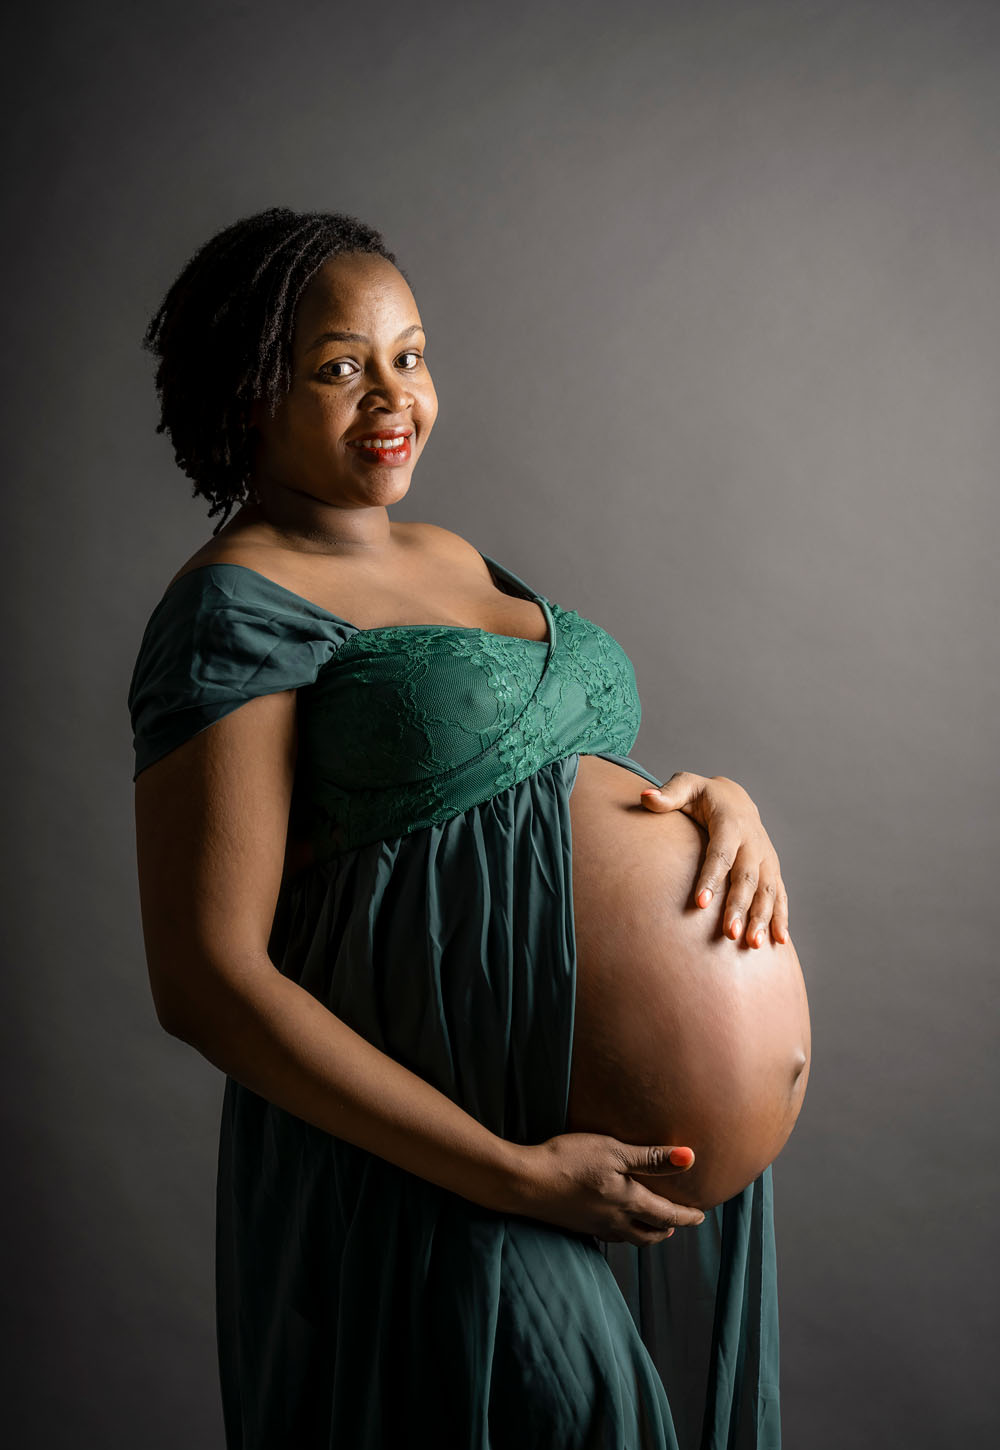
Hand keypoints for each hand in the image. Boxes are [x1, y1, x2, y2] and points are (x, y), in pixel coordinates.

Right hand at [510, 1134, 705, 1246]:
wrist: (524, 1182)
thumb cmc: (568, 1160)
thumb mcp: (613, 1150)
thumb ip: (650, 1157)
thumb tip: (690, 1158)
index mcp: (628, 1203)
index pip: (666, 1215)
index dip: (686, 1216)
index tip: (700, 1217)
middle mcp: (614, 1220)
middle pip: (649, 1234)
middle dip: (666, 1230)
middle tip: (677, 1224)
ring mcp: (592, 1225)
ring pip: (628, 1237)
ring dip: (645, 1234)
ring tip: (651, 1226)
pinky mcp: (575, 1223)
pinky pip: (608, 1234)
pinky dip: (621, 1231)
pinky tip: (613, 1222)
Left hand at [639, 772, 788, 947]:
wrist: (736, 797)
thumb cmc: (703, 795)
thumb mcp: (687, 786)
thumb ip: (669, 794)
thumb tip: (645, 797)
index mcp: (731, 823)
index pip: (721, 853)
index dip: (711, 878)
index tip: (700, 903)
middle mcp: (753, 841)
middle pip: (747, 877)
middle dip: (739, 906)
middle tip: (729, 934)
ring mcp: (766, 857)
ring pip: (767, 890)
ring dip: (762, 917)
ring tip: (752, 944)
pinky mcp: (772, 869)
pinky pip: (780, 894)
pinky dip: (781, 917)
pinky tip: (779, 941)